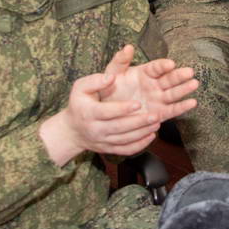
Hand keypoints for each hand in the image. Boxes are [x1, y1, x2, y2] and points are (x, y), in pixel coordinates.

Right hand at [39, 71, 159, 165]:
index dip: (123, 109)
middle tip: (155, 115)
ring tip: (157, 123)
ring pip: (125, 140)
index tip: (138, 104)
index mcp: (89, 113)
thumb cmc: (79, 104)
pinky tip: (151, 136)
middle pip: (119, 127)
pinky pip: (125, 150)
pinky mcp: (109, 149)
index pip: (107, 112)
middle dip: (139, 122)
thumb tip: (111, 78)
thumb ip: (96, 81)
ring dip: (142, 133)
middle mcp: (96, 129)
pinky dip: (139, 145)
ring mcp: (103, 141)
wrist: (72, 131)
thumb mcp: (80, 88)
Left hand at [99, 46, 198, 126]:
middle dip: (179, 75)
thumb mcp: (112, 74)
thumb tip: (128, 47)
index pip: (156, 67)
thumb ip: (120, 61)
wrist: (106, 113)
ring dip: (184, 89)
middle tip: (189, 72)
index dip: (163, 65)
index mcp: (145, 73)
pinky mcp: (159, 113)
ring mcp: (158, 99)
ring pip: (173, 93)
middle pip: (169, 79)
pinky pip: (172, 110)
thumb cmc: (109, 90)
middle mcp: (154, 84)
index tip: (170, 64)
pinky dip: (182, 107)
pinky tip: (192, 103)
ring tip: (194, 84)